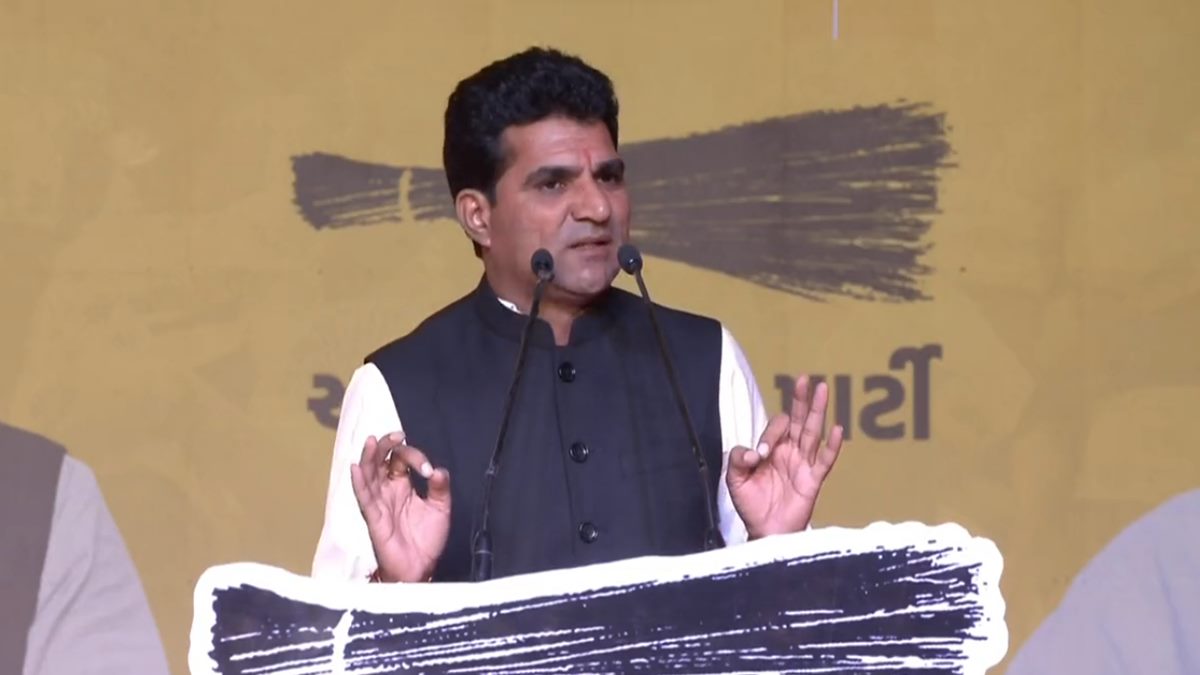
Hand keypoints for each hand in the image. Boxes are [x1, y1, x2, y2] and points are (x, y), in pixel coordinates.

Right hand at [349, 432, 450, 582]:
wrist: (421, 567)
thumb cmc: (427, 539)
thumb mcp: (441, 508)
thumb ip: (440, 488)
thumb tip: (438, 470)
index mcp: (402, 485)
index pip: (401, 459)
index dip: (414, 457)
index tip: (428, 470)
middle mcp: (387, 490)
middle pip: (380, 460)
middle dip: (386, 445)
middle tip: (397, 436)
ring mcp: (379, 502)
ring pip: (368, 474)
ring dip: (369, 457)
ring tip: (372, 441)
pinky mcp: (374, 517)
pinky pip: (364, 497)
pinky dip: (359, 482)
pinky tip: (356, 468)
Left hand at [727, 374, 843, 538]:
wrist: (764, 531)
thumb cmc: (751, 504)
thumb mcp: (735, 480)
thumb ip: (737, 460)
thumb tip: (754, 453)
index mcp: (772, 448)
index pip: (776, 428)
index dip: (770, 435)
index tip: (760, 455)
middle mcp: (790, 451)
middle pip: (798, 420)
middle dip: (800, 400)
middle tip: (805, 379)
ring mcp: (803, 464)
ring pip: (813, 432)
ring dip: (817, 411)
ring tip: (823, 390)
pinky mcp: (813, 480)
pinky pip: (825, 460)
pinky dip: (833, 446)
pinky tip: (838, 429)